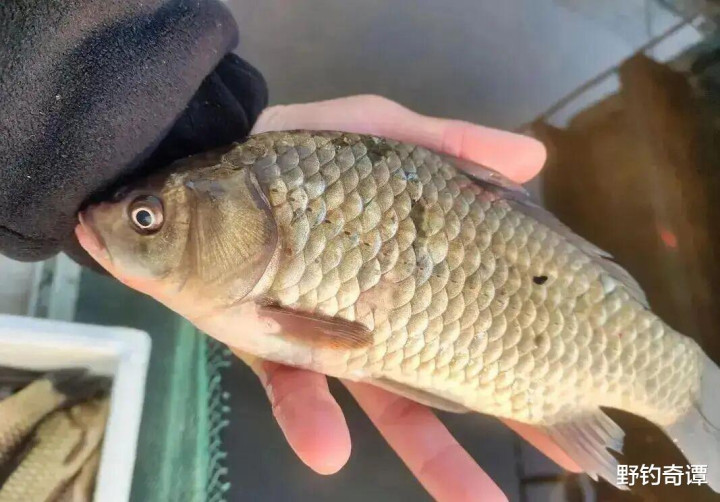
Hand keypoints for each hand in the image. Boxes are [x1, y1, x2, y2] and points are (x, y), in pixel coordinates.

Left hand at [234, 95, 580, 501]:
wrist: (203, 153)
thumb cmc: (297, 148)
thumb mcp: (382, 135)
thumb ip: (452, 147)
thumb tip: (539, 158)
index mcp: (412, 271)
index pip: (484, 314)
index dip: (530, 349)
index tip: (581, 385)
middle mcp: (378, 311)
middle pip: (453, 374)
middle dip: (507, 417)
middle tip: (565, 454)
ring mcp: (325, 334)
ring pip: (384, 405)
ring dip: (429, 457)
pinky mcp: (266, 343)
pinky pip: (292, 391)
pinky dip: (310, 420)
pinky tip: (329, 451)